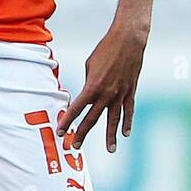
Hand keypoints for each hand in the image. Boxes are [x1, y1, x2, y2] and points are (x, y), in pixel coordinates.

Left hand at [56, 20, 147, 153]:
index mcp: (92, 87)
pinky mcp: (130, 91)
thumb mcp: (90, 66)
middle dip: (82, 133)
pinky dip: (127, 122)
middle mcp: (106, 94)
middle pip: (92, 119)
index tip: (61, 132)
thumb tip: (87, 94)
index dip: (67, 121)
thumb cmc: (105, 50)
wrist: (128, 41)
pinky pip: (128, 111)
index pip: (77, 109)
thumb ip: (89, 83)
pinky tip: (125, 133)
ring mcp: (120, 94)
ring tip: (110, 149)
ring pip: (113, 120)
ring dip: (110, 136)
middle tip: (75, 146)